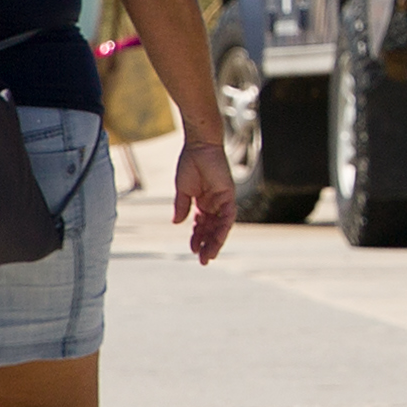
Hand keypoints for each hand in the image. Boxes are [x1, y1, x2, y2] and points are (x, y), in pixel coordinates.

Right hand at [171, 138, 233, 263]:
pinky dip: (222, 229)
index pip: (202, 225)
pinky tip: (215, 240)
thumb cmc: (190, 163)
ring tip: (209, 256)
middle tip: (203, 260)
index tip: (193, 250)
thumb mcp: (183, 189)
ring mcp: (223, 200)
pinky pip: (228, 216)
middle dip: (207, 244)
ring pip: (221, 226)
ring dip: (216, 241)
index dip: (197, 238)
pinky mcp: (229, 195)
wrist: (199, 145)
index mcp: (204, 202)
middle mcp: (215, 203)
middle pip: (213, 229)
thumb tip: (176, 223)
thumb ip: (182, 206)